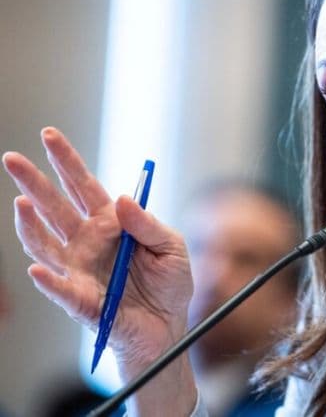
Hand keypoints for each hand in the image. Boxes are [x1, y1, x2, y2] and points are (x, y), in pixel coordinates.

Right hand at [2, 128, 193, 371]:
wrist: (168, 326)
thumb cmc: (170, 284)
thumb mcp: (172, 246)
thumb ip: (148, 224)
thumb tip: (123, 200)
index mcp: (110, 222)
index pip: (83, 185)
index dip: (66, 161)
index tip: (48, 135)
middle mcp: (87, 241)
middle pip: (55, 207)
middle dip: (34, 182)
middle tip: (12, 158)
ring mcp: (78, 268)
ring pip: (44, 242)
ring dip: (30, 224)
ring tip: (22, 203)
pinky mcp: (79, 300)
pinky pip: (59, 288)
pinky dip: (47, 279)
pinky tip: (37, 267)